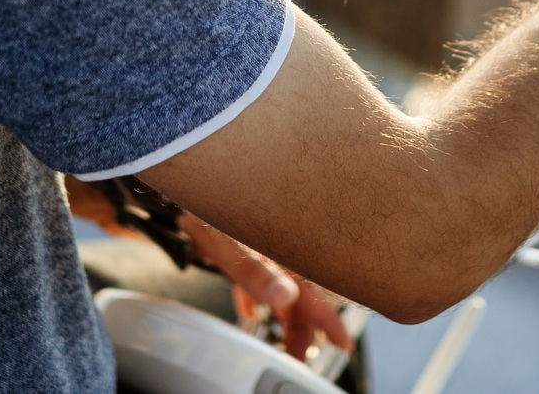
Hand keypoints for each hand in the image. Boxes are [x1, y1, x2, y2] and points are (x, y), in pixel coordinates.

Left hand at [181, 211, 353, 361]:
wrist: (197, 183)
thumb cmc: (215, 211)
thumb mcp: (236, 248)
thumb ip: (259, 275)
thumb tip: (286, 296)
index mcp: (284, 254)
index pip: (313, 294)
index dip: (328, 319)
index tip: (341, 341)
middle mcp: (279, 254)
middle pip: (300, 299)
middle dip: (302, 329)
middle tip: (299, 355)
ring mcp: (264, 252)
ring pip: (283, 293)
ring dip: (284, 319)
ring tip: (284, 343)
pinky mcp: (245, 249)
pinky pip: (258, 280)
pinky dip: (257, 299)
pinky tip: (250, 311)